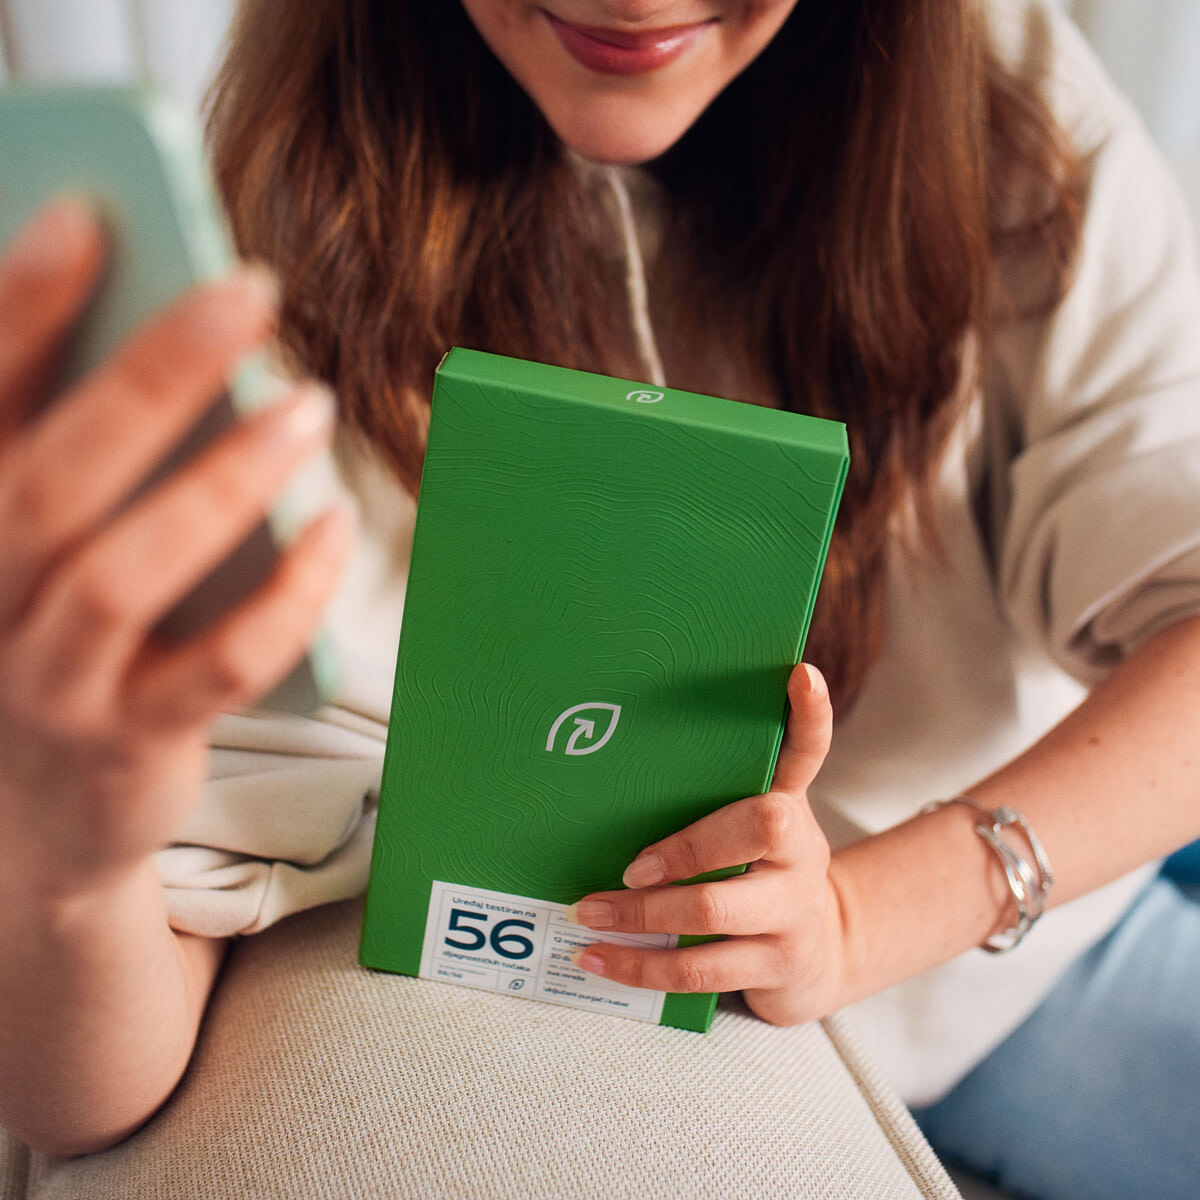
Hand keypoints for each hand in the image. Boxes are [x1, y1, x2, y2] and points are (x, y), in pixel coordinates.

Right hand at [0, 200, 353, 904]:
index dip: (21, 306)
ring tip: (307, 402)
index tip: (90, 217)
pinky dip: (286, 597)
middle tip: (250, 288)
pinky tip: (337, 529)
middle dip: (151, 374)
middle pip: (57, 472)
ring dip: (224, 481)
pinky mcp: (129, 741)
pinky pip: (220, 668)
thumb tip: (176, 335)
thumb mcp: (43, 542)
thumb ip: (88, 450)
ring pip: (125, 572)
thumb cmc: (55, 636)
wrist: (33, 814)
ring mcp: (49, 677)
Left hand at [566, 662, 846, 1025]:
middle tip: (629, 865)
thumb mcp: (755, 833)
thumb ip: (711, 800)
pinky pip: (700, 971)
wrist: (823, 954)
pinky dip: (641, 965)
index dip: (809, 716)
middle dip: (685, 846)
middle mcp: (800, 853)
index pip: (806, 752)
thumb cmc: (763, 876)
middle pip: (761, 827)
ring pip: (715, 910)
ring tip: (587, 913)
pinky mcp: (775, 966)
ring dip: (640, 915)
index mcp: (790, 807)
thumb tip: (615, 761)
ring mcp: (792, 912)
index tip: (800, 676)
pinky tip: (598, 959)